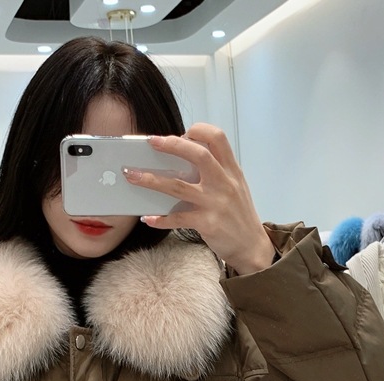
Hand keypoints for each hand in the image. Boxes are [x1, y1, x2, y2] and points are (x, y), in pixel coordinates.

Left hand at [124, 124, 274, 274]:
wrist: (251, 247)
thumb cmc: (239, 216)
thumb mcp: (235, 187)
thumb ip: (217, 171)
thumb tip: (184, 159)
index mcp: (232, 170)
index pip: (217, 138)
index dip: (198, 130)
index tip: (182, 133)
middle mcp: (224, 183)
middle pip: (198, 154)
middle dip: (172, 145)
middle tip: (151, 142)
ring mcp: (215, 203)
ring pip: (178, 186)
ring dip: (152, 180)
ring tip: (132, 175)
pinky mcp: (207, 224)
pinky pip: (177, 218)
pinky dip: (160, 218)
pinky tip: (147, 218)